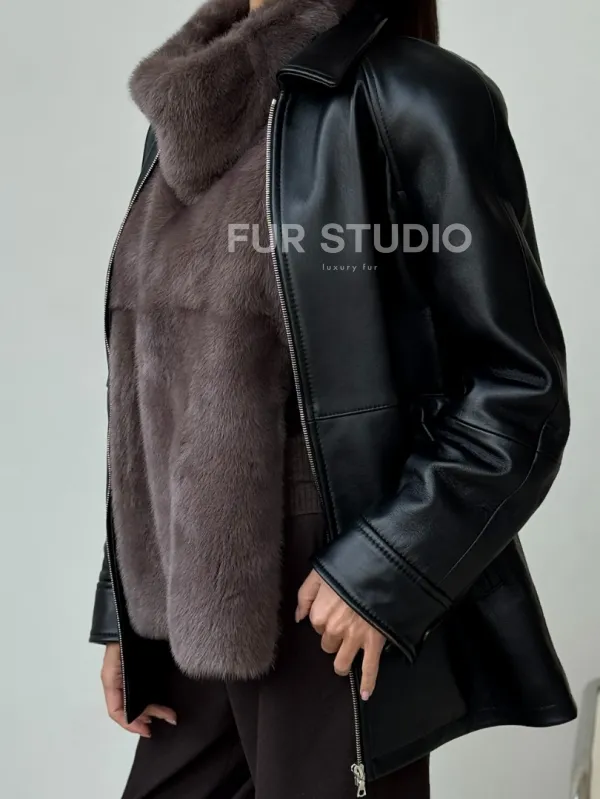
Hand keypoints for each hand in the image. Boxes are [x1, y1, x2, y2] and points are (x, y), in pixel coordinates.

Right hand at [101, 643, 176, 736]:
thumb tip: (129, 712)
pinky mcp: (143, 667)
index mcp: (111, 681)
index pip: (116, 711)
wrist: (127, 614)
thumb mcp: (114, 665)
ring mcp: (131, 674)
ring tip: (169, 714)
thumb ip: (118, 687)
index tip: (148, 730)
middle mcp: (120, 680)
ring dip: (153, 709)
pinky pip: (146, 688)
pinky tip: (165, 700)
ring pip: (140, 699)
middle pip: (131, 708)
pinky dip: (154, 697)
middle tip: (168, 718)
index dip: (131, 724)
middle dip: (148, 716)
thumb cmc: (121, 637)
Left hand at [296, 570, 385, 699]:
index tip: (333, 609)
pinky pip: (370, 668)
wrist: (378, 568)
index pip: (316, 626)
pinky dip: (369, 683)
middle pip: (328, 645)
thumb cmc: (346, 569)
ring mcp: (354, 639)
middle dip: (333, 638)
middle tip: (343, 624)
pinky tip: (366, 694)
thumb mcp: (318, 574)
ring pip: (342, 662)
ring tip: (344, 662)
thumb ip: (304, 596)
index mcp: (319, 614)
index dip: (323, 619)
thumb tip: (298, 617)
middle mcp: (334, 630)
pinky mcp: (373, 643)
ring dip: (342, 663)